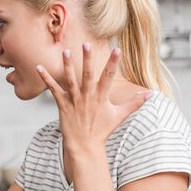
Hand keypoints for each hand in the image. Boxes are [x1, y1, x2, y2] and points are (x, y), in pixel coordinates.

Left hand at [36, 43, 151, 155]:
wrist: (84, 146)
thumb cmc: (102, 130)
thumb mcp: (120, 116)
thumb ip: (135, 103)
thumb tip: (151, 93)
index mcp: (101, 97)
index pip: (109, 77)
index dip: (113, 63)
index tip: (117, 49)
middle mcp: (88, 97)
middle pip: (88, 75)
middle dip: (88, 59)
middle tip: (87, 44)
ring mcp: (74, 100)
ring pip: (70, 80)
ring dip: (67, 65)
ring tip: (65, 52)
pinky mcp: (62, 104)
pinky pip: (53, 89)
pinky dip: (46, 78)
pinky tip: (39, 67)